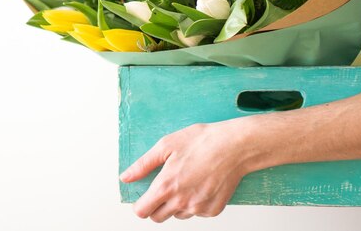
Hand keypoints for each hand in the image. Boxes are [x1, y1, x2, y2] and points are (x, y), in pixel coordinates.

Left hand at [119, 118, 255, 221]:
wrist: (235, 146)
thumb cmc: (202, 141)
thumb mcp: (166, 145)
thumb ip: (143, 165)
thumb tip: (125, 177)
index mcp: (167, 186)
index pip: (142, 211)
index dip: (140, 204)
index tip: (144, 196)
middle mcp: (181, 202)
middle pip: (158, 217)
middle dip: (156, 205)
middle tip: (166, 185)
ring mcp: (198, 208)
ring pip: (178, 215)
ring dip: (176, 204)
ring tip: (186, 180)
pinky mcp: (213, 210)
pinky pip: (196, 213)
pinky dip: (195, 202)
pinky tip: (201, 184)